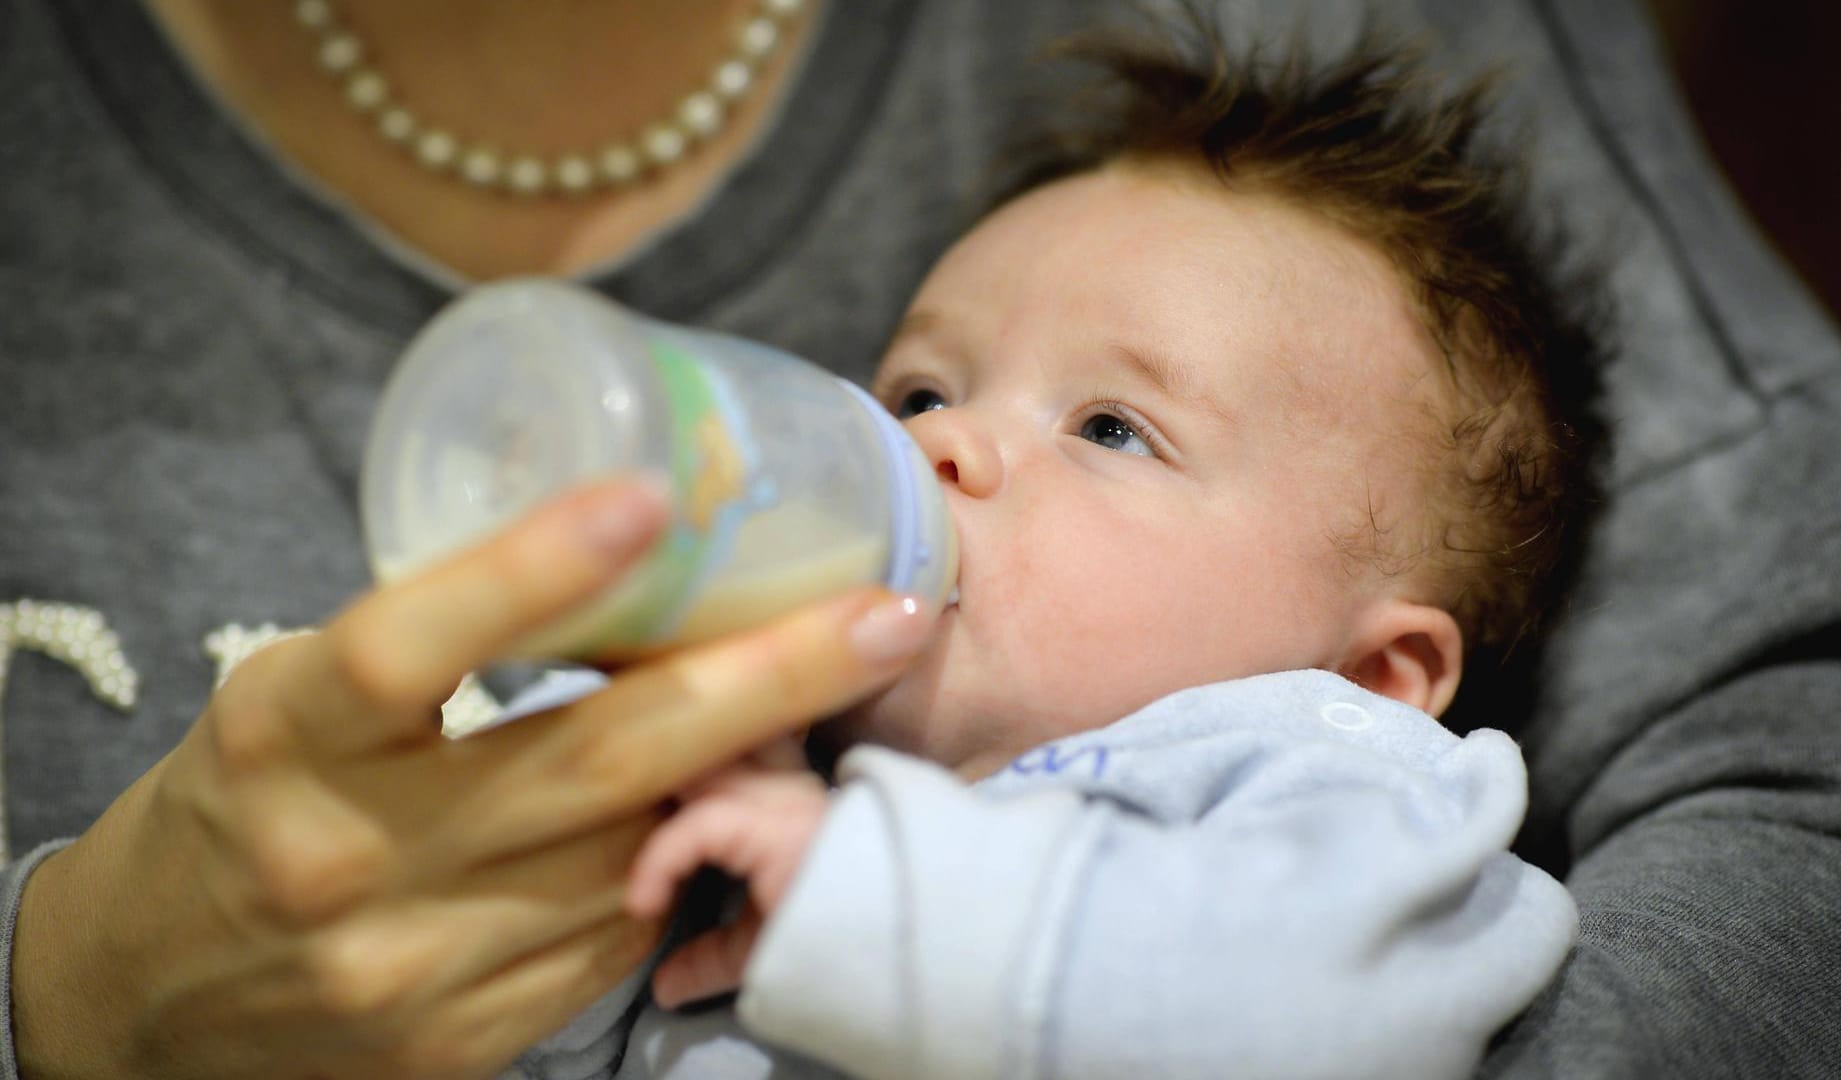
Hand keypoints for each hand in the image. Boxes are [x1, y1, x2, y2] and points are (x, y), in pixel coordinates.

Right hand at [10, 479, 936, 1079]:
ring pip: (636, 851)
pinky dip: (686, 860)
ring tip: (841, 689)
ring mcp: (413, 966)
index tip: (649, 497)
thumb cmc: (240, 803)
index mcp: (284, 735)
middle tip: (885, 612)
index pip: (410, 644)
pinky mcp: (462, 1041)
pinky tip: (742, 803)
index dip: (531, 572)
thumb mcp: (291, 701)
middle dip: (765, 681)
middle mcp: (350, 856)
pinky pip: (616, 936)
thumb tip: (626, 565)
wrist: (140, 998)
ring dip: (753, 772)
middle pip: (592, 760)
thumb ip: (434, 649)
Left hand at [625, 741, 830, 1008]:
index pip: (726, 738)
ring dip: (654, 791)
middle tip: (609, 784)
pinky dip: (661, 862)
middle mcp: (786, 783)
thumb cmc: (830, 941)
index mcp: (786, 791)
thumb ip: (711, 953)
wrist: (886, 953)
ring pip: (698, 767)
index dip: (676, 750)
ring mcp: (782, 800)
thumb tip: (665, 986)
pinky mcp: (774, 829)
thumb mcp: (758, 945)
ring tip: (610, 824)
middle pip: (708, 738)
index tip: (637, 792)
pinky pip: (698, 827)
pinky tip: (645, 902)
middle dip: (656, 753)